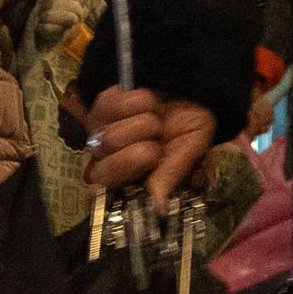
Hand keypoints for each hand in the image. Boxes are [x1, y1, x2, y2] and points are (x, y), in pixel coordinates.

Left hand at [84, 86, 217, 207]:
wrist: (192, 90)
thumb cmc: (190, 125)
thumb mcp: (191, 150)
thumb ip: (172, 173)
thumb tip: (159, 203)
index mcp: (129, 178)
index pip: (106, 196)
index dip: (127, 182)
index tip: (153, 163)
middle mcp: (108, 159)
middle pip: (105, 171)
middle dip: (141, 154)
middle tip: (159, 143)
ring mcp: (100, 132)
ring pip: (111, 138)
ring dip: (144, 124)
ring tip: (156, 120)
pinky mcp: (100, 105)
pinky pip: (112, 106)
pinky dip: (138, 101)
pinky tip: (148, 103)